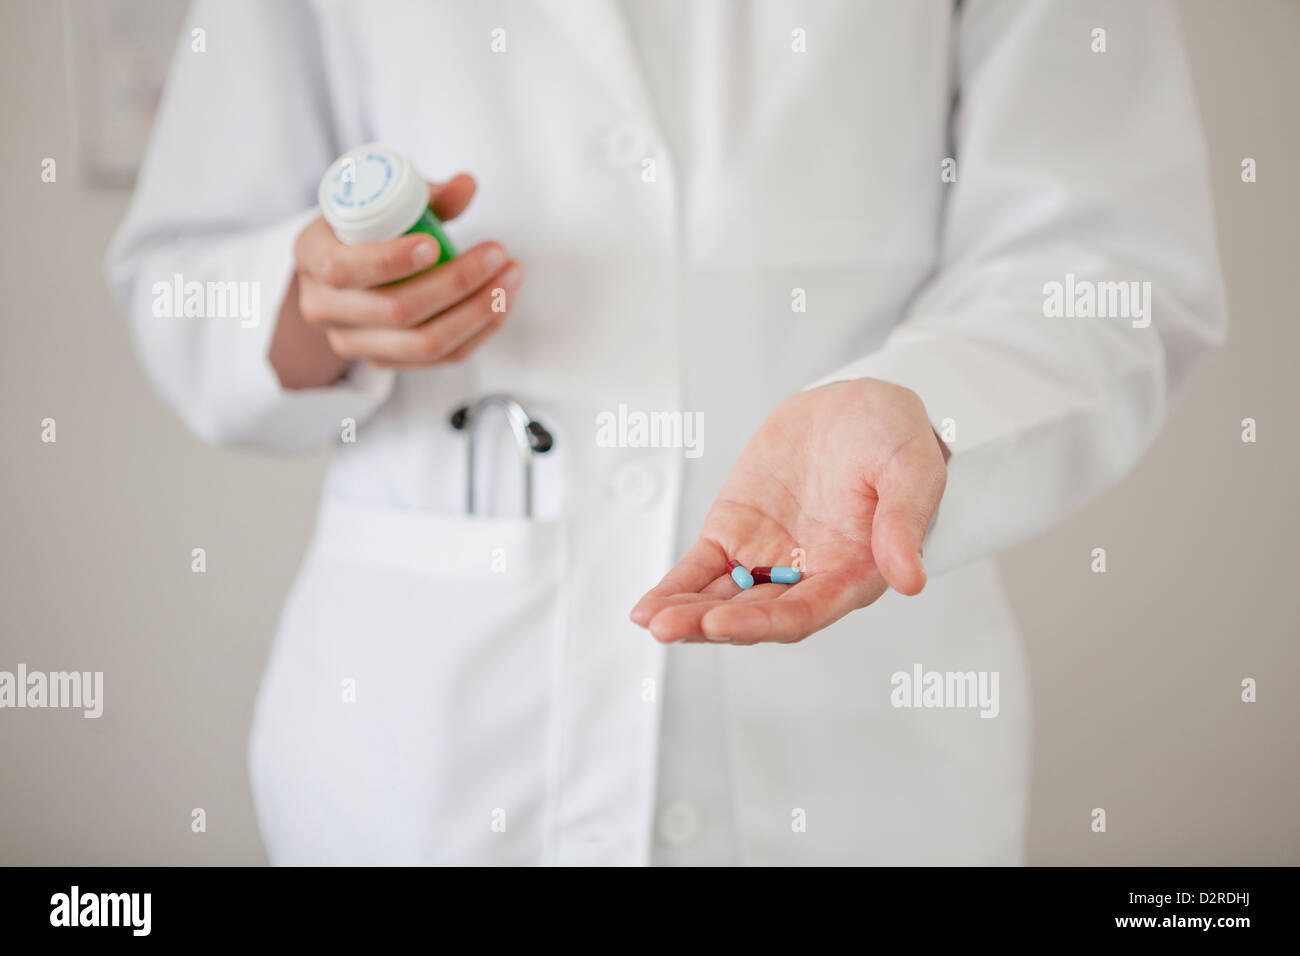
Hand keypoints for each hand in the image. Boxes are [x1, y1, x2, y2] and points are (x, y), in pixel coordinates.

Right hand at [270, 174, 522, 388]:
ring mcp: (353, 341)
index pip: (345, 268)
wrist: (343, 270)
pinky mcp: (383, 362)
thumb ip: (423, 193)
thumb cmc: (365, 228)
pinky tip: (501, 305)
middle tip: (497, 255)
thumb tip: (466, 185)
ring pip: (423, 344)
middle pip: (395, 311)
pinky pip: (439, 359)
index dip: (390, 260)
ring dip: (477, 312)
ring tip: (509, 279)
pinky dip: (478, 333)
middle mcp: (324, 306)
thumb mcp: (380, 200)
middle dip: (456, 283)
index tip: (433, 243)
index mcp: (312, 255)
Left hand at [630, 379, 948, 644]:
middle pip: (757, 613)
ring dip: (687, 613)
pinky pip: (703, 568)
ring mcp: (769, 556)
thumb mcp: (913, 467)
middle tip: (670, 628)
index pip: (806, 611)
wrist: (856, 404)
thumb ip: (905, 521)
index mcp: (855, 573)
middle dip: (711, 624)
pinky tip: (648, 608)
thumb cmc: (895, 436)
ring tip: (651, 622)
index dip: (764, 622)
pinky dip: (677, 587)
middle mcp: (809, 576)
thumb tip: (909, 579)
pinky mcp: (736, 532)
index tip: (721, 624)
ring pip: (723, 597)